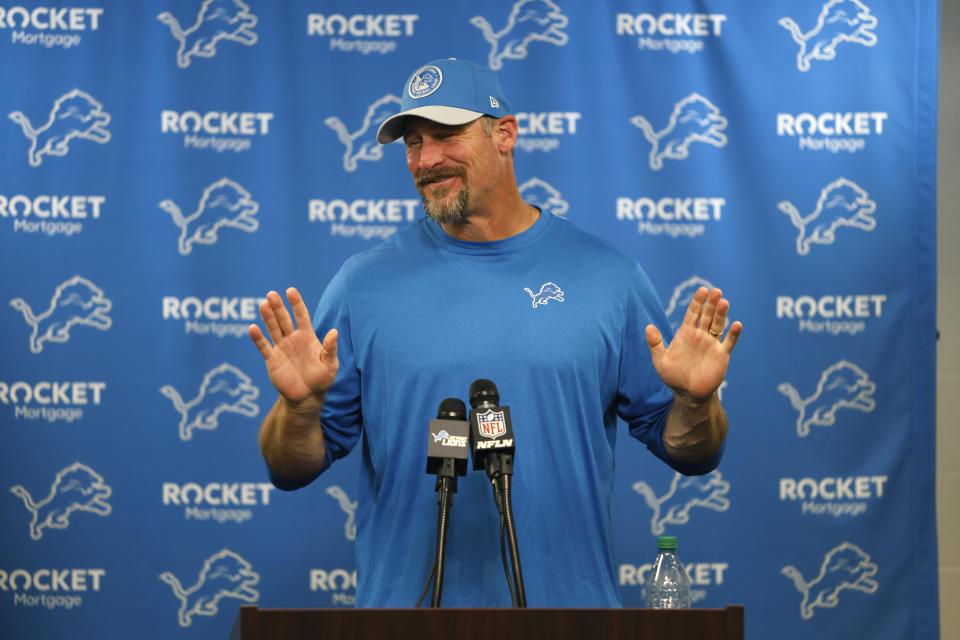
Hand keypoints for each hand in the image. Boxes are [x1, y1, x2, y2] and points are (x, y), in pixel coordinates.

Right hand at [248, 287, 338, 409]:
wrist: (307, 397)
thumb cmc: (322, 379)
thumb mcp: (330, 364)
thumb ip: (330, 348)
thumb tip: (335, 331)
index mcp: (307, 337)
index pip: (301, 315)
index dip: (296, 303)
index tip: (290, 291)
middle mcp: (293, 339)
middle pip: (284, 319)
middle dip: (278, 307)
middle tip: (271, 294)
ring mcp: (281, 348)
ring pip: (273, 329)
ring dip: (268, 317)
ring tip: (263, 304)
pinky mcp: (272, 360)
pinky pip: (264, 346)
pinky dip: (258, 338)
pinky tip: (253, 328)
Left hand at [646, 287, 741, 401]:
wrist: (688, 394)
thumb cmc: (673, 376)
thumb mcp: (660, 360)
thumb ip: (655, 343)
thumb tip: (648, 327)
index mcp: (686, 333)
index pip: (693, 313)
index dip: (697, 302)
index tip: (702, 290)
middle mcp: (700, 335)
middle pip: (707, 315)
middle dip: (711, 303)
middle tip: (716, 291)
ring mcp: (712, 344)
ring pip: (718, 325)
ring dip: (721, 314)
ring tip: (724, 302)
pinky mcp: (721, 355)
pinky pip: (729, 342)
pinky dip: (733, 334)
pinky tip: (737, 324)